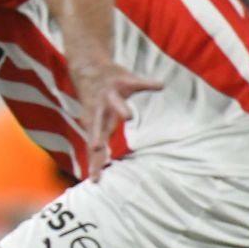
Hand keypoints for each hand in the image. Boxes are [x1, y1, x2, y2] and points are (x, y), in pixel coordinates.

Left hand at [71, 61, 161, 176]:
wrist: (87, 68)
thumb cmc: (95, 101)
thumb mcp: (95, 121)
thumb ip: (98, 139)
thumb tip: (96, 161)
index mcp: (95, 122)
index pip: (94, 146)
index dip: (94, 162)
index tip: (96, 179)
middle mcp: (99, 109)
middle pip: (98, 125)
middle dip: (98, 136)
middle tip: (98, 148)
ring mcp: (109, 93)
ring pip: (114, 101)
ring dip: (120, 108)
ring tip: (129, 117)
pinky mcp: (120, 79)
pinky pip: (137, 82)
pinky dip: (148, 84)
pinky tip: (161, 85)